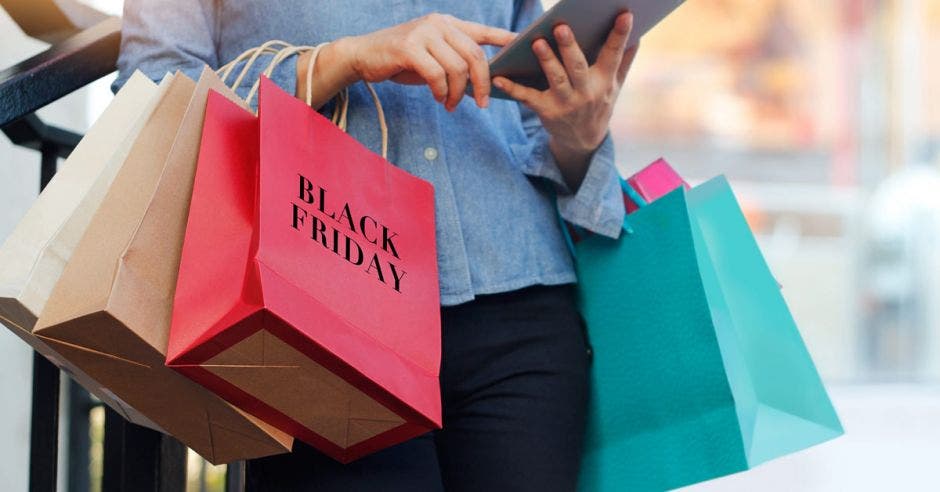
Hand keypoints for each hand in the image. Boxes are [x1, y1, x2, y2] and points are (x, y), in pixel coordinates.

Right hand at [298, 13, 514, 110]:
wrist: (363, 55)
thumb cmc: (401, 60)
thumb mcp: (432, 58)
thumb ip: (455, 63)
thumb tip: (481, 85)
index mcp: (448, 24)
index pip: (483, 32)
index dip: (504, 40)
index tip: (523, 48)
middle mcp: (439, 24)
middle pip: (475, 55)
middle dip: (482, 83)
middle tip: (482, 104)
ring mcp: (424, 33)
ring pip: (457, 68)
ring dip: (457, 93)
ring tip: (450, 104)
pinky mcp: (409, 48)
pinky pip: (437, 74)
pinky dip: (441, 91)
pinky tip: (439, 98)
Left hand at [493, 12, 637, 189]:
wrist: (584, 141)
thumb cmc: (599, 103)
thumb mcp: (614, 85)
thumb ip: (624, 60)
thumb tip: (637, 35)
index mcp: (604, 81)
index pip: (614, 55)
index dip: (620, 35)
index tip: (625, 14)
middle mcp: (587, 93)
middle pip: (578, 67)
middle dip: (569, 47)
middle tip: (561, 26)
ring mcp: (566, 104)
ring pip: (555, 80)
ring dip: (546, 61)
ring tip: (536, 42)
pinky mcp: (547, 111)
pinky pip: (528, 98)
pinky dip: (512, 88)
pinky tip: (498, 78)